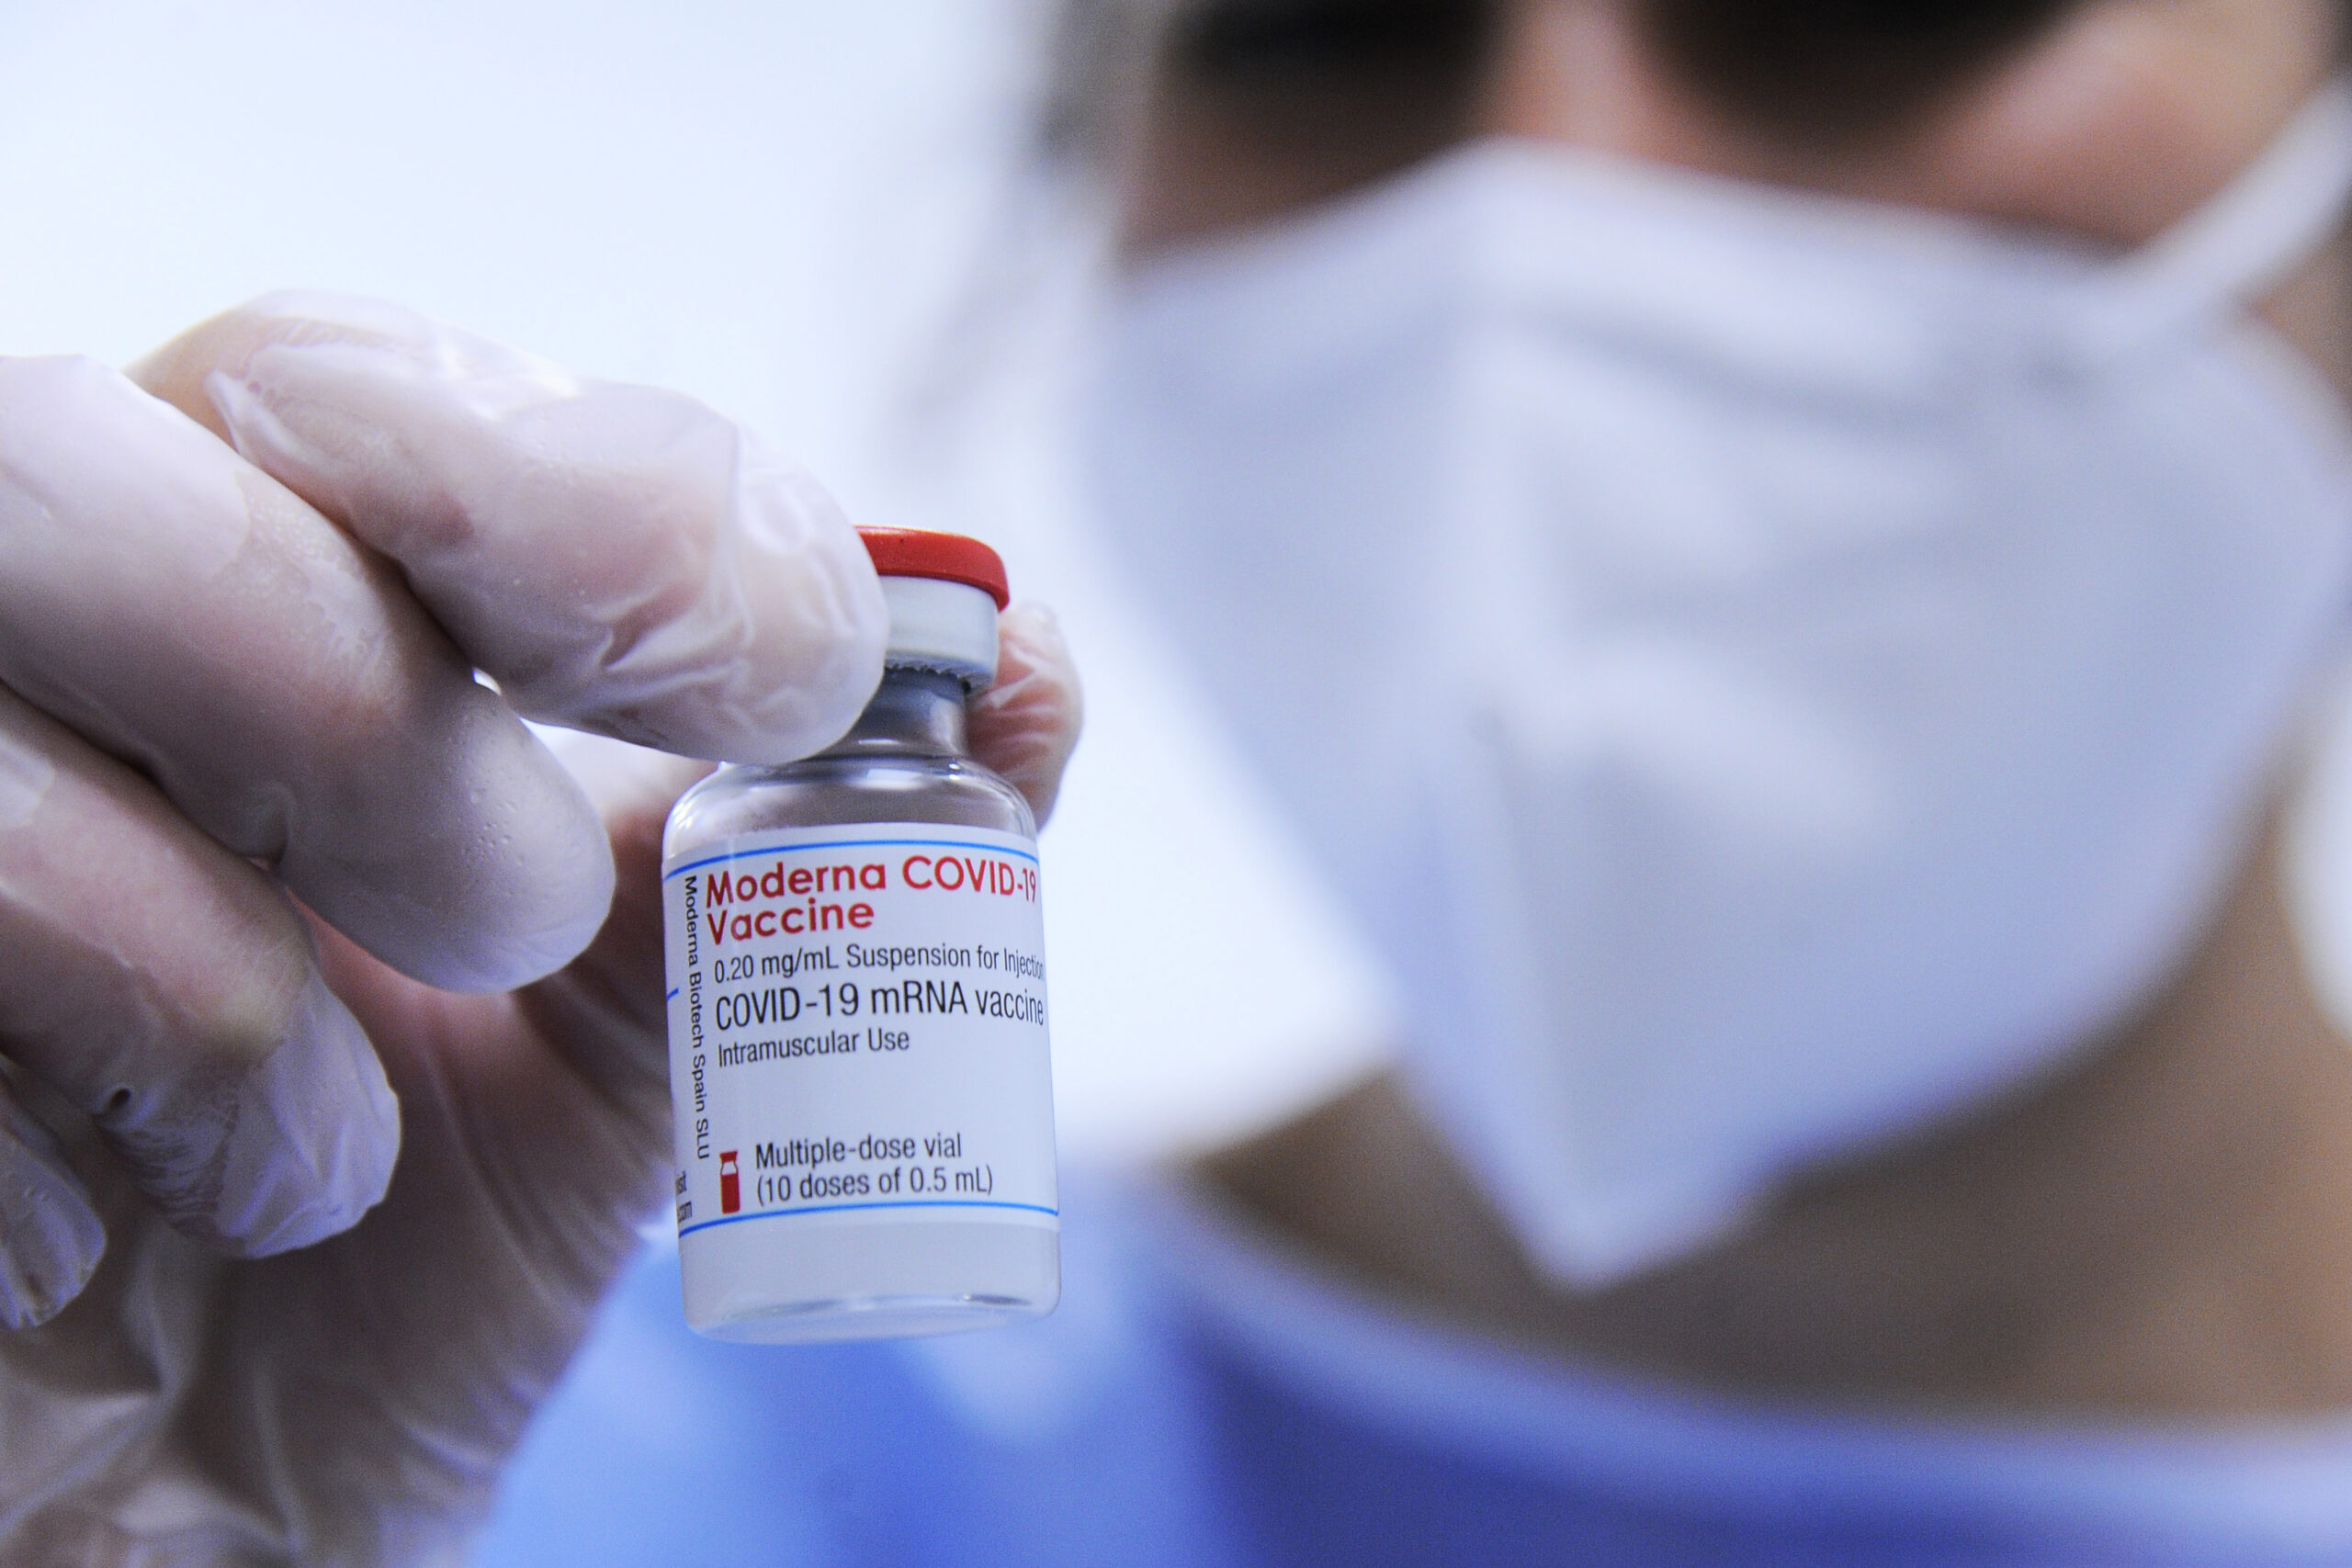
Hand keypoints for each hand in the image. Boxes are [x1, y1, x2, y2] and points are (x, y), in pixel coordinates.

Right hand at [0, 295, 1082, 1565]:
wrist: (178, 1525)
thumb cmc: (379, 1250)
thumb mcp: (640, 1025)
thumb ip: (827, 838)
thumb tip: (1026, 657)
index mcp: (246, 590)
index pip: (366, 383)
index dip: (607, 486)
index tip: (814, 658)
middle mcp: (49, 623)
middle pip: (185, 420)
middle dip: (398, 673)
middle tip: (529, 912)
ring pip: (38, 574)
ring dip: (258, 898)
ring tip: (329, 1145)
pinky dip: (133, 1059)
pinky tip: (122, 1230)